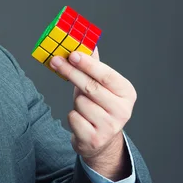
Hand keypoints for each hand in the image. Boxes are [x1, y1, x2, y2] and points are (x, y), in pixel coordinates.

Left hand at [49, 48, 135, 179]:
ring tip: (83, 107)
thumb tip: (87, 41)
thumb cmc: (98, 106)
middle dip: (71, 72)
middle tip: (55, 60)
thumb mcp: (100, 85)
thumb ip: (94, 65)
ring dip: (76, 101)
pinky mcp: (95, 140)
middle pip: (90, 87)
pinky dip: (73, 116)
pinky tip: (81, 120)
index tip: (72, 54)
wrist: (101, 141)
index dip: (88, 64)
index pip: (106, 75)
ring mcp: (110, 127)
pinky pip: (74, 118)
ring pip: (80, 103)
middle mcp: (123, 111)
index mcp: (127, 93)